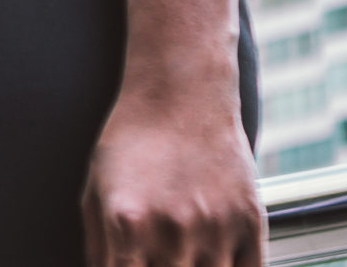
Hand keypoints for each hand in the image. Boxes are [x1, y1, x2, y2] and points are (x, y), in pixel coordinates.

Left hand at [81, 89, 264, 265]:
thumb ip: (98, 248)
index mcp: (129, 224)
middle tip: (159, 259)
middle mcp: (175, 231)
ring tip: (183, 258)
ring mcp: (218, 228)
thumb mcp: (95, 192)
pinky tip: (216, 264)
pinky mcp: (251, 221)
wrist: (182, 96)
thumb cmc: (129, 145)